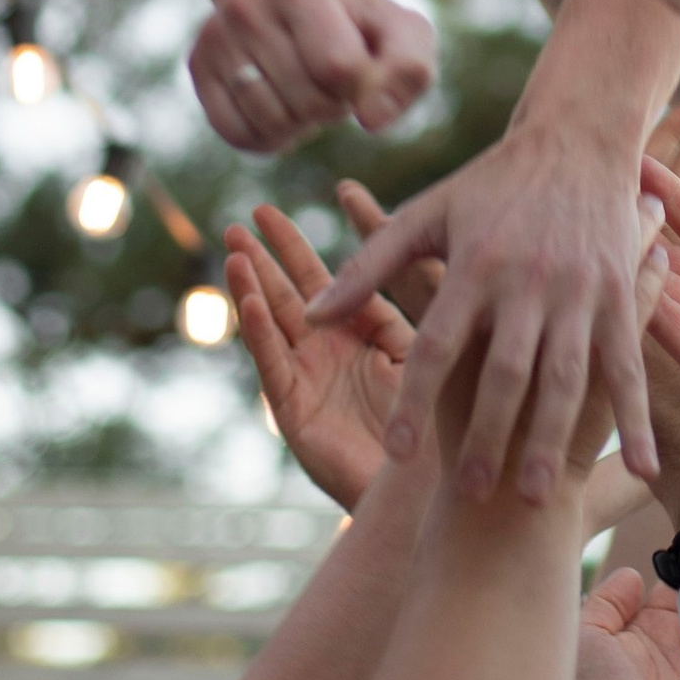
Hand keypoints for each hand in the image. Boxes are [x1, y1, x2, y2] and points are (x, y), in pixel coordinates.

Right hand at [189, 0, 439, 150]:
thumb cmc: (360, 23)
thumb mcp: (401, 32)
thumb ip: (408, 71)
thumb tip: (373, 121)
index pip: (340, 69)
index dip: (361, 85)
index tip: (360, 64)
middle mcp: (245, 2)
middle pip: (308, 101)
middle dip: (334, 104)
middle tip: (334, 79)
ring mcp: (215, 34)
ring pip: (272, 123)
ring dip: (303, 123)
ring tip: (308, 88)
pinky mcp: (198, 66)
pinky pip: (238, 135)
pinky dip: (270, 137)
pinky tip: (283, 106)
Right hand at [225, 203, 415, 510]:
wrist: (434, 490)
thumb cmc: (443, 423)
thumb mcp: (434, 346)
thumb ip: (426, 297)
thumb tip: (438, 238)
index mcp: (367, 334)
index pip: (348, 274)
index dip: (347, 237)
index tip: (341, 188)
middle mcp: (333, 354)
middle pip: (296, 292)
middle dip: (273, 253)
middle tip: (250, 215)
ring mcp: (310, 382)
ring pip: (274, 322)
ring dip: (252, 284)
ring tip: (236, 247)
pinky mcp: (296, 415)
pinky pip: (273, 365)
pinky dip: (258, 332)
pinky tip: (247, 299)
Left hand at [316, 121, 661, 507]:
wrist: (577, 139)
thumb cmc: (490, 184)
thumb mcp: (426, 215)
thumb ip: (367, 267)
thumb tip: (309, 317)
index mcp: (475, 263)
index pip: (437, 343)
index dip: (415, 399)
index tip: (397, 454)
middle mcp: (528, 280)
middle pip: (505, 370)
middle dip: (488, 434)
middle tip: (470, 492)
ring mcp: (578, 290)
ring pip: (565, 376)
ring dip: (550, 437)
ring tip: (530, 494)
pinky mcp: (618, 297)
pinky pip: (627, 367)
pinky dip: (637, 418)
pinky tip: (642, 471)